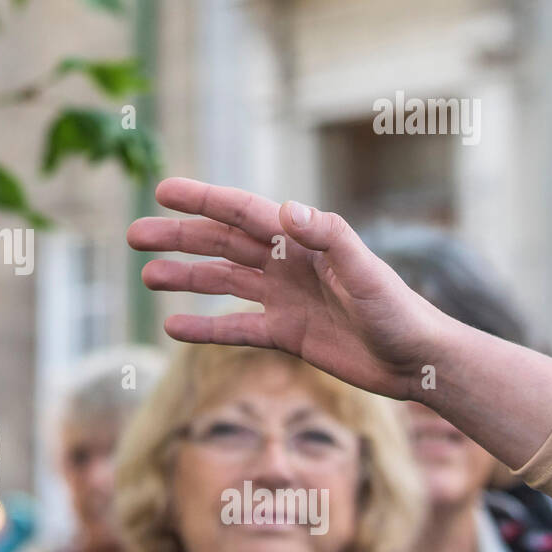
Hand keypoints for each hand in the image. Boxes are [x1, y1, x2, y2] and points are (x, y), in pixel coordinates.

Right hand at [127, 178, 446, 400]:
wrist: (418, 360)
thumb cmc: (400, 310)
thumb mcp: (366, 271)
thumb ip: (330, 237)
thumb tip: (286, 209)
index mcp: (301, 240)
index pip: (242, 213)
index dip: (201, 199)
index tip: (162, 191)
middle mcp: (286, 263)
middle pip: (220, 243)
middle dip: (178, 237)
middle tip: (134, 236)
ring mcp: (282, 298)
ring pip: (222, 281)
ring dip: (184, 278)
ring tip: (146, 276)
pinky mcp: (285, 333)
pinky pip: (234, 328)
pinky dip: (204, 327)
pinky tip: (172, 326)